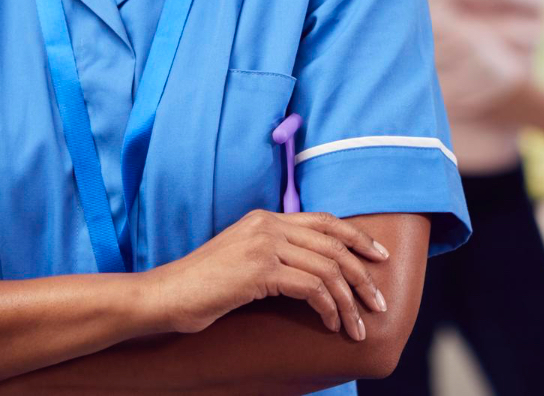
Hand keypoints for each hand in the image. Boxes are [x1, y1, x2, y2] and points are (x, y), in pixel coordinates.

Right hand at [143, 210, 389, 340]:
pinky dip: (328, 308)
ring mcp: (264, 245)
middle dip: (362, 275)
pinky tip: (332, 325)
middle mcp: (268, 224)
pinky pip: (311, 287)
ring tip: (358, 326)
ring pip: (327, 268)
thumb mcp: (242, 260)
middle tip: (379, 302)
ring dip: (349, 301)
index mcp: (266, 218)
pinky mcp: (259, 270)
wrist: (164, 296)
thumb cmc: (201, 287)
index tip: (379, 257)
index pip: (325, 221)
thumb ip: (274, 255)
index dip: (357, 238)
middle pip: (333, 244)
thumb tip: (313, 273)